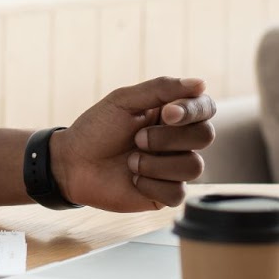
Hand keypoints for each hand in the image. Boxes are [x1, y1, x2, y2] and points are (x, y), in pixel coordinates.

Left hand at [50, 76, 214, 211]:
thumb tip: (200, 83)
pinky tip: (132, 180)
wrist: (72, 163)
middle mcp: (179, 140)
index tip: (166, 113)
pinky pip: (178, 192)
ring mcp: (174, 168)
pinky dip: (151, 184)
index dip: (193, 111)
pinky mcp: (166, 194)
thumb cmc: (97, 129)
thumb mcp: (124, 100)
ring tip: (130, 161)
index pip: (205, 107)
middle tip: (138, 139)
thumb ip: (161, 89)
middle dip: (168, 138)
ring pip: (194, 167)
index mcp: (172, 114)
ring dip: (156, 163)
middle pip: (205, 136)